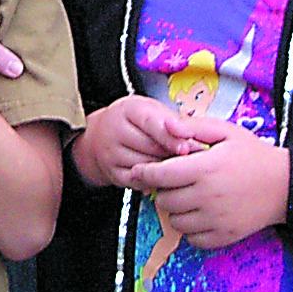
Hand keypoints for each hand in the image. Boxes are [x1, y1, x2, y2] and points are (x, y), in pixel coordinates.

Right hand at [72, 96, 201, 188]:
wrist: (101, 135)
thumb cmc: (133, 121)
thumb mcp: (152, 110)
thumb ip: (173, 121)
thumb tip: (191, 137)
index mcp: (128, 110)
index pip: (149, 122)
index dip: (169, 136)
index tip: (186, 146)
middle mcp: (115, 131)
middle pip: (150, 147)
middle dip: (173, 153)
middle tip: (191, 156)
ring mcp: (111, 154)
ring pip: (147, 167)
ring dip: (165, 167)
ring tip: (175, 162)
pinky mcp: (112, 174)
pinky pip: (140, 182)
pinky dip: (154, 180)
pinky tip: (161, 173)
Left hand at [128, 116, 288, 250]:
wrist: (285, 185)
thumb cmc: (253, 155)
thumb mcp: (226, 131)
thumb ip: (194, 127)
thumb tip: (167, 125)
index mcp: (205, 169)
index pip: (160, 175)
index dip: (145, 172)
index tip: (140, 170)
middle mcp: (207, 197)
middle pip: (164, 200)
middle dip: (163, 189)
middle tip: (173, 181)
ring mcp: (215, 220)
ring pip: (175, 221)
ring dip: (175, 210)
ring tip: (187, 197)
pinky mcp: (224, 236)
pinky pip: (192, 239)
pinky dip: (190, 229)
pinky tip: (199, 214)